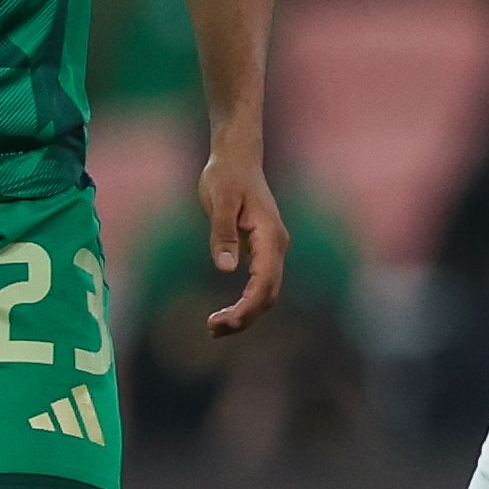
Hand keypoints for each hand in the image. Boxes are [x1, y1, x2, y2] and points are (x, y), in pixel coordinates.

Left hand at [199, 144, 289, 335]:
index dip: (246, 307)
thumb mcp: (218, 201)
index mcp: (270, 236)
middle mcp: (277, 246)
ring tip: (214, 327)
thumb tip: (226, 269)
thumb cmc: (225, 176)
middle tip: (211, 329)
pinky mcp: (263, 250)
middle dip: (245, 317)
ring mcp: (272, 249)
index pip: (264, 282)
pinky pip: (261, 284)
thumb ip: (222, 234)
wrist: (237, 158)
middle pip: (269, 294)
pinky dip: (246, 302)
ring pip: (267, 293)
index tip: (223, 321)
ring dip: (245, 314)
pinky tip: (227, 312)